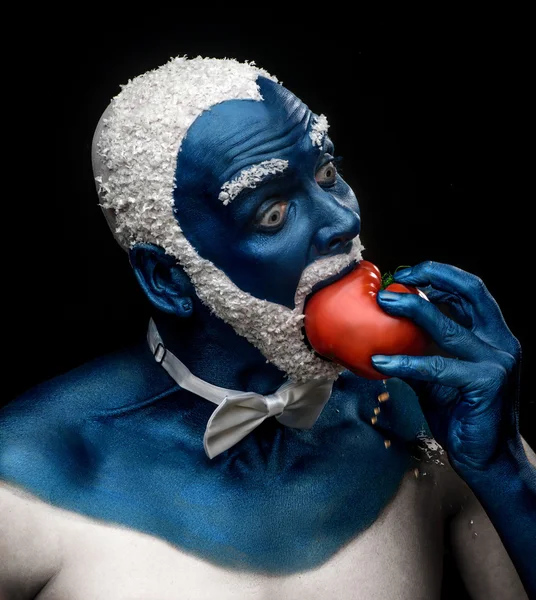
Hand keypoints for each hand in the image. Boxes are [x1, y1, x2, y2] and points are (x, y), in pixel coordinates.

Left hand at [371, 261, 521, 476]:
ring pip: (449, 326)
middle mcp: (499, 341)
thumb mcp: (436, 377)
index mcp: (491, 334)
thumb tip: (380, 336)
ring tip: (383, 304)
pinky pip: (438, 366)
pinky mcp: (486, 383)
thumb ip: (419, 352)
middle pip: (471, 292)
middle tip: (397, 279)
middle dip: (433, 276)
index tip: (406, 274)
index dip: (440, 274)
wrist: (486, 458)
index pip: (470, 290)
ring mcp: (496, 361)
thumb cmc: (461, 414)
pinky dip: (406, 362)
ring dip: (414, 310)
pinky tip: (380, 363)